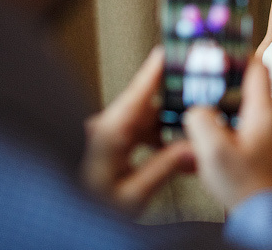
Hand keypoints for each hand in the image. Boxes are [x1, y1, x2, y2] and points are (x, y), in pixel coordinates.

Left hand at [81, 47, 195, 214]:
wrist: (70, 220)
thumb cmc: (89, 209)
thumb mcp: (132, 195)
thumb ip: (164, 169)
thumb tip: (192, 147)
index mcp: (108, 135)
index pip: (137, 93)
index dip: (155, 69)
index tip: (170, 51)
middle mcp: (105, 129)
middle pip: (147, 106)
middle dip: (175, 106)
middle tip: (201, 99)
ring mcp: (106, 136)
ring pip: (146, 120)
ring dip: (169, 128)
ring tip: (194, 137)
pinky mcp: (110, 146)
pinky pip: (140, 133)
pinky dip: (159, 139)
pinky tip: (176, 152)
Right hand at [182, 59, 271, 209]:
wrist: (264, 220)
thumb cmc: (246, 188)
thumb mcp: (214, 151)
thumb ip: (201, 121)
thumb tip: (195, 110)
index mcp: (262, 114)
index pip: (257, 69)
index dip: (239, 55)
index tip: (220, 48)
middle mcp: (267, 123)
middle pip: (247, 88)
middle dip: (223, 82)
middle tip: (202, 77)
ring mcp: (264, 139)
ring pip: (240, 111)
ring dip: (219, 108)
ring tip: (196, 109)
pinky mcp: (257, 155)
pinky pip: (238, 131)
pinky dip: (221, 129)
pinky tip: (202, 142)